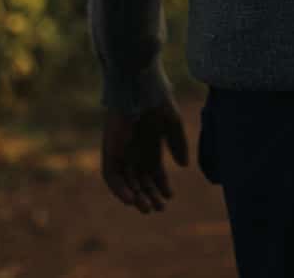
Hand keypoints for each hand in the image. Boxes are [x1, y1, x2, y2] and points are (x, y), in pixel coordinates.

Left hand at [101, 93, 189, 213]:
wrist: (138, 84)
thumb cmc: (157, 98)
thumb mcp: (172, 123)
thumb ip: (178, 143)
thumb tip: (184, 166)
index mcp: (150, 144)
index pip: (154, 171)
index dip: (161, 185)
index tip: (170, 196)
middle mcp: (134, 149)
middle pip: (140, 180)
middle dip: (149, 195)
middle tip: (159, 209)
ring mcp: (121, 150)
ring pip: (125, 181)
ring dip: (135, 196)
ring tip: (146, 208)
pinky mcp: (110, 149)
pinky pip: (111, 175)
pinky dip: (119, 189)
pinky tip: (131, 199)